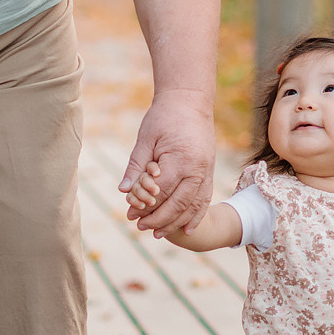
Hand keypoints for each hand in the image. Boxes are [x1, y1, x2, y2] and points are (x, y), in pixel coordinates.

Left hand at [121, 91, 214, 234]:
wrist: (189, 101)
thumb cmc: (164, 117)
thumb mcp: (145, 138)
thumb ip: (136, 166)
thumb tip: (123, 190)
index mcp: (180, 159)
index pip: (161, 192)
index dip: (145, 205)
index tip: (131, 214)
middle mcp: (197, 169)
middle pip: (178, 204)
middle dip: (159, 219)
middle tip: (141, 227)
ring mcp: (206, 171)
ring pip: (193, 206)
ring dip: (176, 222)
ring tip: (158, 233)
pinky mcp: (209, 172)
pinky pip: (205, 199)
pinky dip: (197, 216)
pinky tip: (187, 229)